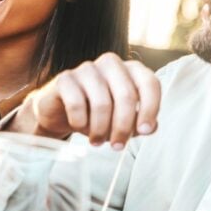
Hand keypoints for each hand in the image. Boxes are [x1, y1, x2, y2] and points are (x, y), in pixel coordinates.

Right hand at [8, 53, 160, 146]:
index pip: (149, 83)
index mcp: (130, 70)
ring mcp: (86, 68)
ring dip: (100, 129)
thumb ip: (139, 122)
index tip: (144, 130)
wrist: (60, 112)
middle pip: (126, 95)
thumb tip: (149, 128)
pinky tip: (78, 127)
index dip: (150, 108)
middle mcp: (110, 64)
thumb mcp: (122, 120)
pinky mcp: (65, 78)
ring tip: (96, 141)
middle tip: (118, 146)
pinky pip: (76, 104)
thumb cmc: (96, 114)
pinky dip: (79, 121)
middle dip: (123, 126)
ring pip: (102, 102)